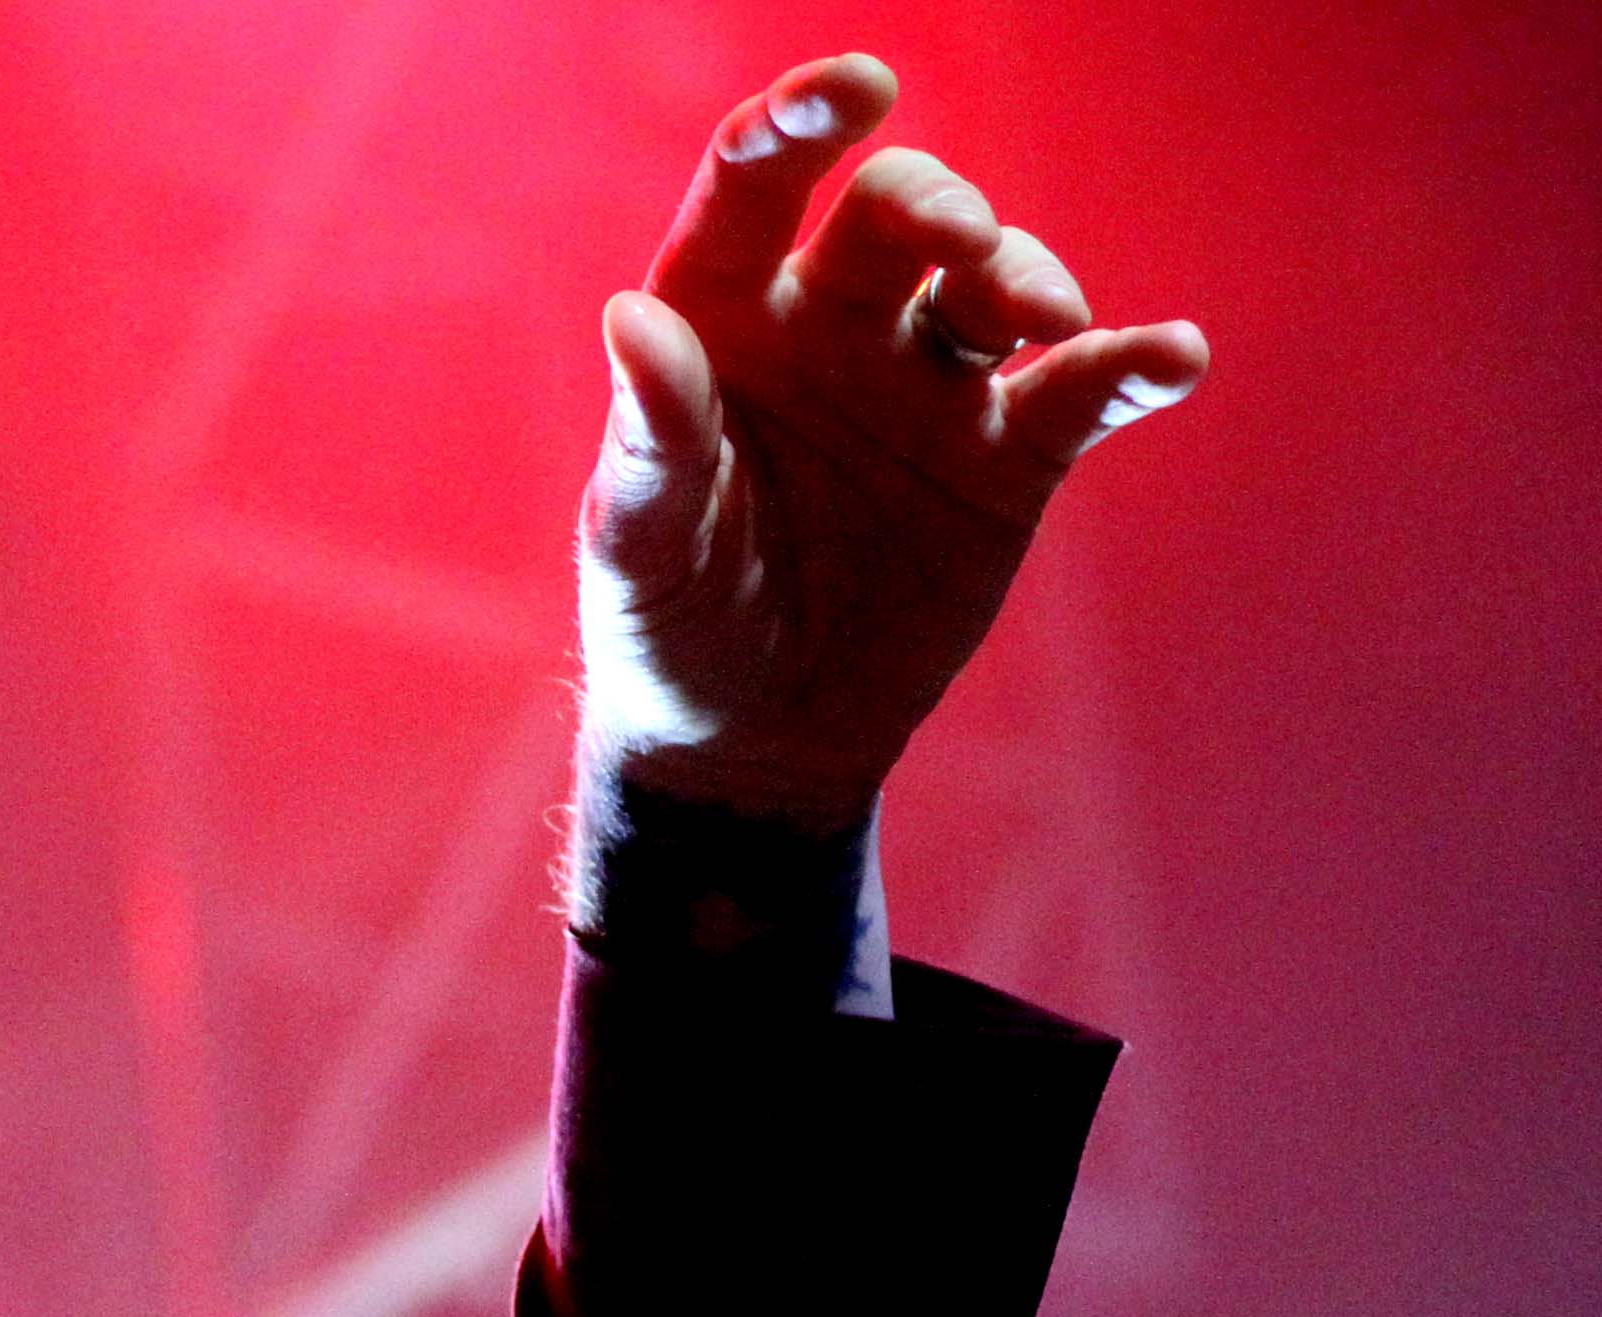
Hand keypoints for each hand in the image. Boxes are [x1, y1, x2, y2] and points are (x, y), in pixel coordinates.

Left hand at [577, 54, 1207, 826]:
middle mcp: (835, 325)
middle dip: (942, 209)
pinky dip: (1135, 364)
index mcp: (726, 319)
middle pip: (899, 215)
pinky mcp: (1009, 455)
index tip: (856, 86)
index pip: (756, 187)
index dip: (800, 121)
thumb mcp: (640, 546)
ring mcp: (929, 382)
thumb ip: (651, 435)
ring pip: (997, 282)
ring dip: (1030, 277)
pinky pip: (1086, 386)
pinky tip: (1172, 358)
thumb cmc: (669, 629)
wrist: (755, 741)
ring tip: (1047, 318)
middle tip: (963, 248)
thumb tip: (632, 317)